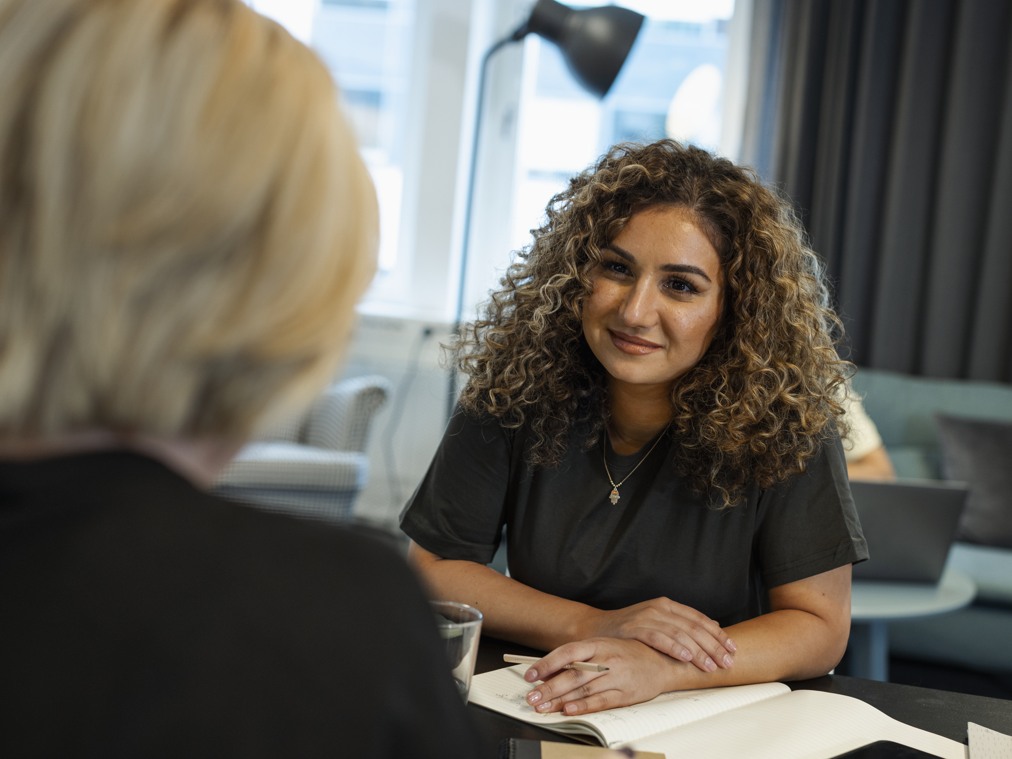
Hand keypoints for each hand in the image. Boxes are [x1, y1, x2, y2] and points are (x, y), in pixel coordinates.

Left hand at [520, 638, 692, 714]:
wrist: (663, 662)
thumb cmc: (629, 653)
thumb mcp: (603, 647)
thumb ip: (578, 658)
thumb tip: (548, 671)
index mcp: (599, 644)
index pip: (567, 652)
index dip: (547, 663)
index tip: (530, 674)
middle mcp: (607, 659)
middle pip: (573, 674)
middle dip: (549, 687)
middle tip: (531, 697)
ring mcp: (617, 676)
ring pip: (584, 689)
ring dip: (560, 700)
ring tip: (542, 707)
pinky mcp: (626, 694)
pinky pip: (601, 701)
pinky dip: (584, 706)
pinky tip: (569, 710)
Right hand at [578, 597, 735, 672]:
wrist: (594, 628)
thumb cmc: (628, 630)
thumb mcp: (657, 622)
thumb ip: (682, 624)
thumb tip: (715, 626)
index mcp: (667, 606)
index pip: (699, 619)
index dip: (718, 635)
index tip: (733, 649)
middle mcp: (659, 608)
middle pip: (694, 627)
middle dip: (713, 646)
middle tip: (727, 662)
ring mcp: (646, 616)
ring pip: (680, 634)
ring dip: (698, 651)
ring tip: (711, 666)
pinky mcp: (634, 628)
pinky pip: (658, 638)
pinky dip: (674, 647)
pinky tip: (686, 658)